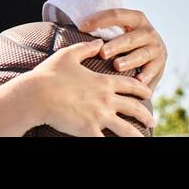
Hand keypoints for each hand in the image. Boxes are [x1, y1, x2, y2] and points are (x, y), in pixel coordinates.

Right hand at [23, 39, 155, 136]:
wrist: (37, 95)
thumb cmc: (49, 74)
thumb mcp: (68, 55)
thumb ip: (86, 48)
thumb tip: (98, 42)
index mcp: (104, 82)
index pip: (130, 85)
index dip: (142, 89)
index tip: (149, 94)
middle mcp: (106, 99)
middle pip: (134, 107)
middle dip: (145, 114)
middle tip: (152, 119)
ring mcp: (100, 116)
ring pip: (127, 128)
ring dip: (137, 134)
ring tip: (143, 138)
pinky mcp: (89, 130)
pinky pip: (106, 140)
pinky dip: (112, 143)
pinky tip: (116, 145)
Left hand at [78, 8, 166, 89]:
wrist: (150, 57)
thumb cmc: (122, 44)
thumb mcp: (115, 32)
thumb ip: (98, 29)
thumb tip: (67, 24)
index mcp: (135, 18)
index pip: (117, 14)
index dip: (99, 20)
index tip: (81, 27)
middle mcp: (148, 31)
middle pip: (131, 36)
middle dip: (117, 44)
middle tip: (102, 52)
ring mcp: (156, 47)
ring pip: (142, 53)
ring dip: (130, 59)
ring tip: (117, 66)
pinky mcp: (161, 64)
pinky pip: (154, 70)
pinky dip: (146, 75)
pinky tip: (138, 81)